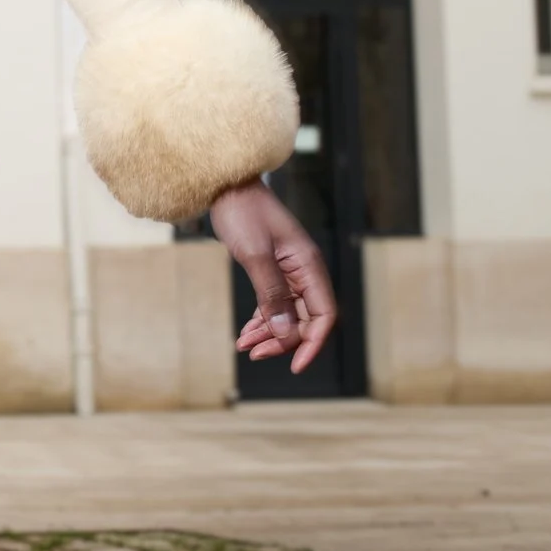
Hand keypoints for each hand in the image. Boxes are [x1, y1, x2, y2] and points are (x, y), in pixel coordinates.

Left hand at [208, 179, 337, 375]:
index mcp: (309, 265)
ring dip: (269, 333)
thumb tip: (285, 331)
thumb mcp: (255, 254)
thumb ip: (271, 293)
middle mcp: (305, 271)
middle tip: (254, 354)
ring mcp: (289, 271)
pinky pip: (274, 303)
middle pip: (305, 319)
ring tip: (244, 346)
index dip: (312, 343)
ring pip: (288, 314)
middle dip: (283, 341)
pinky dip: (262, 320)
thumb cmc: (242, 212)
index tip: (296, 366)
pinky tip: (246, 333)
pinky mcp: (273, 270)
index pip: (324, 315)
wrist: (226, 184)